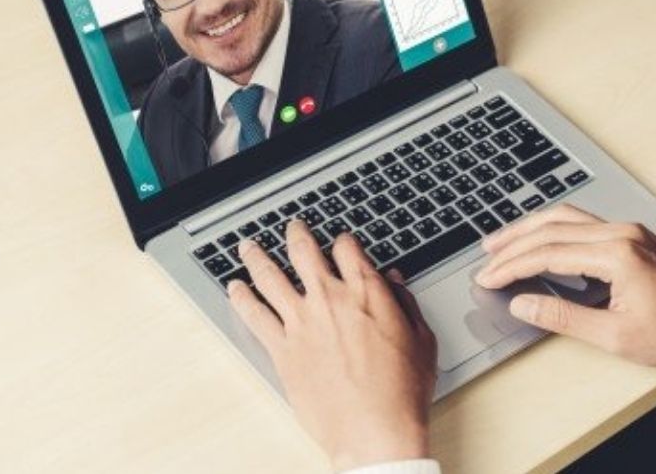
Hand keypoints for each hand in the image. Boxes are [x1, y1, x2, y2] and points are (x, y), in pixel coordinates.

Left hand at [228, 220, 436, 470]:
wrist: (374, 430)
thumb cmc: (401, 391)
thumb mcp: (421, 340)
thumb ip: (405, 304)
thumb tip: (394, 283)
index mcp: (366, 292)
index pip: (347, 247)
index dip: (343, 240)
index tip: (341, 242)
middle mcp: (330, 299)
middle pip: (303, 251)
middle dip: (296, 234)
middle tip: (292, 227)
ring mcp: (302, 322)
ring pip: (270, 276)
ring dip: (257, 257)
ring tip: (248, 246)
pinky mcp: (282, 349)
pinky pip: (254, 315)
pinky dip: (242, 298)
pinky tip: (235, 289)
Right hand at [475, 205, 655, 377]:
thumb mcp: (612, 336)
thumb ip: (561, 317)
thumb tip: (523, 304)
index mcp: (617, 255)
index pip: (548, 253)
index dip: (512, 267)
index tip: (489, 279)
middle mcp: (622, 233)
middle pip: (553, 228)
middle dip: (514, 244)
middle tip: (486, 259)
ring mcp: (629, 231)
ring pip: (567, 218)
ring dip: (532, 229)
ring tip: (502, 243)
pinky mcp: (634, 236)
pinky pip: (584, 223)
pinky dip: (555, 230)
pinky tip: (541, 240)